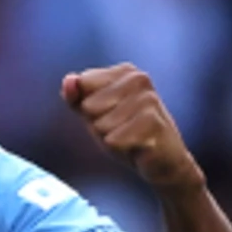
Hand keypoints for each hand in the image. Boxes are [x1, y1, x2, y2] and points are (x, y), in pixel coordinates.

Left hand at [62, 63, 202, 190]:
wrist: (163, 160)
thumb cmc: (126, 133)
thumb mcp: (96, 114)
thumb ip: (76, 96)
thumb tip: (68, 80)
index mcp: (126, 71)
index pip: (82, 84)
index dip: (88, 107)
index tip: (110, 113)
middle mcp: (140, 79)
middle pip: (89, 106)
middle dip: (98, 124)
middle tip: (122, 128)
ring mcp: (149, 99)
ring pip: (100, 125)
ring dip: (110, 137)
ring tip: (129, 136)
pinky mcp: (153, 123)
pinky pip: (113, 140)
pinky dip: (119, 148)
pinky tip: (137, 147)